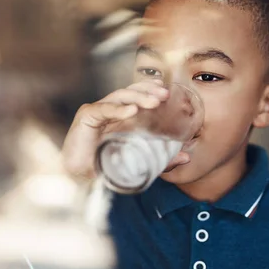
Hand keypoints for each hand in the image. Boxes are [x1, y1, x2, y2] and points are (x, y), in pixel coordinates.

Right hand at [62, 80, 189, 181]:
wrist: (81, 181)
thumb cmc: (107, 168)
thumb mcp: (140, 161)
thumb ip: (162, 159)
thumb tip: (187, 156)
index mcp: (118, 115)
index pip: (134, 95)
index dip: (148, 88)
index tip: (165, 88)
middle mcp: (107, 110)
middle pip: (129, 92)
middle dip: (147, 90)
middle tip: (165, 95)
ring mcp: (96, 111)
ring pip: (119, 97)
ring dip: (138, 97)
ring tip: (154, 103)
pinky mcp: (85, 118)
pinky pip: (103, 109)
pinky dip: (118, 110)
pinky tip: (132, 111)